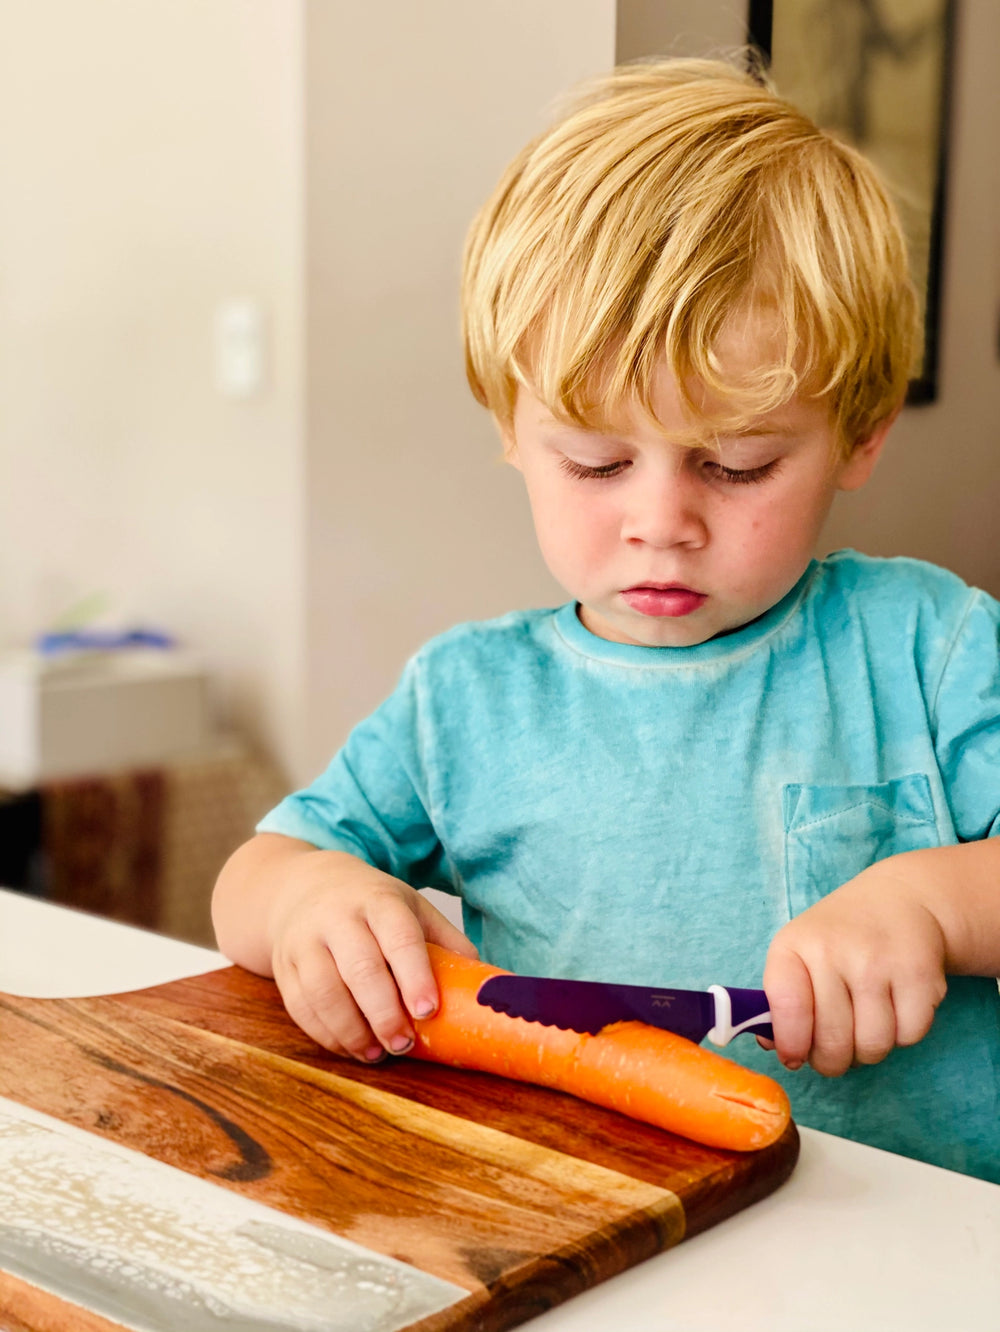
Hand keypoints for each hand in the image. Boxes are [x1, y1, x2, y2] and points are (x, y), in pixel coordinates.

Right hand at [266, 849, 477, 1061]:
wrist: (304, 887)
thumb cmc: (370, 905)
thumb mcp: (410, 906)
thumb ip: (445, 941)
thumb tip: (483, 987)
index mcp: (379, 901)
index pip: (398, 937)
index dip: (414, 975)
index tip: (428, 1010)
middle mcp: (338, 918)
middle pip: (360, 969)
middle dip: (384, 1013)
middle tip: (403, 1043)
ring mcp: (305, 941)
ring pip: (324, 992)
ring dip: (352, 1031)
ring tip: (377, 1053)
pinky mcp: (284, 967)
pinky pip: (301, 1007)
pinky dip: (327, 1035)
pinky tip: (351, 1047)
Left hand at [760, 860, 947, 1076]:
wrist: (901, 900)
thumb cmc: (840, 937)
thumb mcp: (799, 951)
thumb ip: (781, 1000)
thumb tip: (772, 1047)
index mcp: (795, 946)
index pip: (787, 1008)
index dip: (790, 1044)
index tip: (794, 1057)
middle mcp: (835, 950)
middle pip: (833, 1042)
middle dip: (833, 1061)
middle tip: (835, 1053)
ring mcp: (879, 962)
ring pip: (873, 1046)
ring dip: (869, 1051)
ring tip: (865, 1027)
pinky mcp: (920, 974)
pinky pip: (909, 1036)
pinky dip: (903, 1035)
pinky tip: (895, 1009)